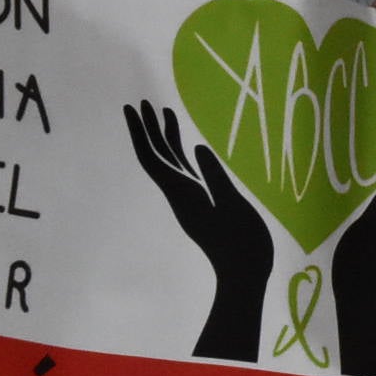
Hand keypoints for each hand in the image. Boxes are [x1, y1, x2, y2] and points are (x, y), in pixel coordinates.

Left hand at [121, 102, 272, 363]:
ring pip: (171, 163)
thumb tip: (198, 148)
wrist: (244, 273)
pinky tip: (188, 142)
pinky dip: (183, 152)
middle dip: (148, 129)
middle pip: (158, 157)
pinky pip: (186, 171)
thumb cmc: (242, 243)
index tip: (132, 109)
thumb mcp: (233, 208)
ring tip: (162, 112)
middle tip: (142, 102)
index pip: (154, 158)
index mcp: (184, 193)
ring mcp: (191, 198)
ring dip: (164, 138)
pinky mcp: (203, 202)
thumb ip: (216, 178)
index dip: (141, 133)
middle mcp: (181, 194)